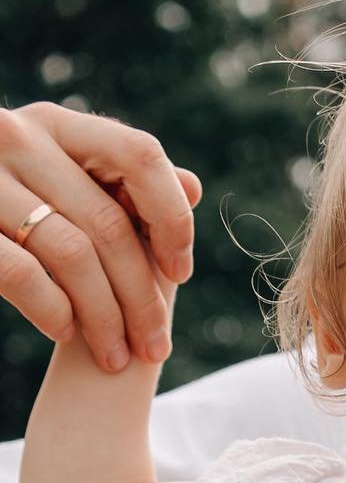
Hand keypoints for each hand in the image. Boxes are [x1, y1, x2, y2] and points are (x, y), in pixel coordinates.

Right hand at [0, 102, 200, 368]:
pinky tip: (66, 333)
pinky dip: (53, 310)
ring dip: (105, 318)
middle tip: (155, 348)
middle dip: (141, 298)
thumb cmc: (17, 204)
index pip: (140, 156)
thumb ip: (127, 186)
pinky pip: (23, 273)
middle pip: (109, 224)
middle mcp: (17, 137)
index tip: (181, 274)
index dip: (173, 218)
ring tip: (116, 356)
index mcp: (57, 126)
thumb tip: (192, 186)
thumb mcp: (68, 182)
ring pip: (71, 254)